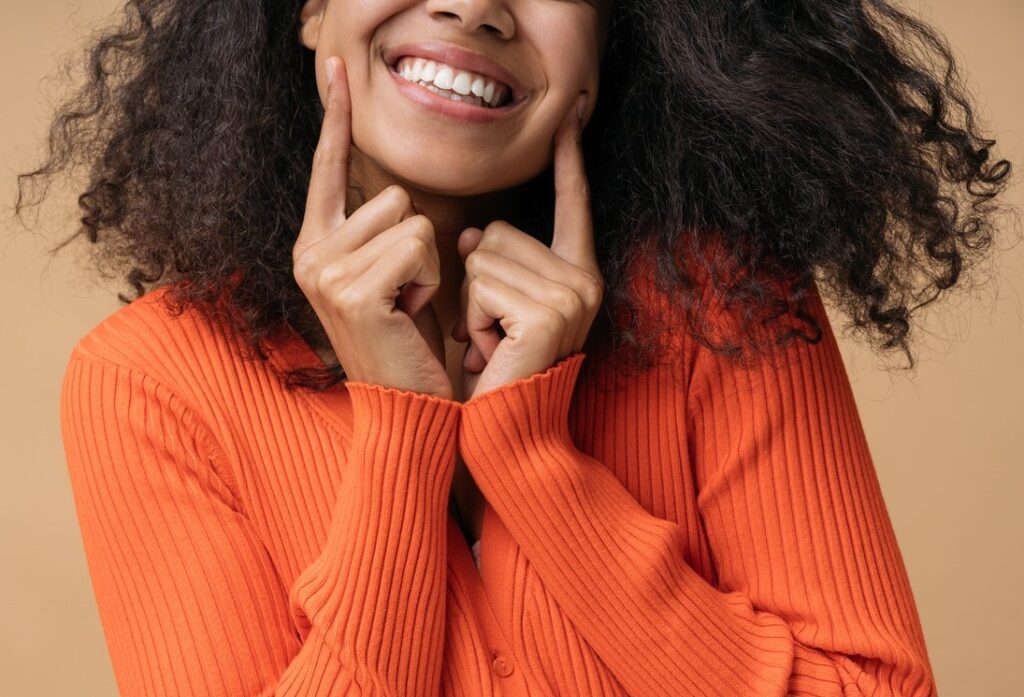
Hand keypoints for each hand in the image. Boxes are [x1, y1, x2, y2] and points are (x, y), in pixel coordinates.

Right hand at [292, 56, 452, 399]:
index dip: (334, 117)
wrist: (407, 403)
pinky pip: (419, 243)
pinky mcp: (352, 290)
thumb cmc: (408, 338)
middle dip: (417, 240)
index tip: (334, 68)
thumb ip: (381, 231)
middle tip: (405, 293)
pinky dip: (429, 278)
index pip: (330, 168)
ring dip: (427, 261)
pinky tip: (409, 313)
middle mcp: (310, 254)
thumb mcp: (391, 275)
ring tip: (407, 303)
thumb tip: (396, 191)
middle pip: (391, 193)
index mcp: (317, 246)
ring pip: (410, 216)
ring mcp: (324, 272)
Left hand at [453, 93, 603, 400]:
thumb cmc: (496, 373)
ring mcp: (572, 296)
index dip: (570, 160)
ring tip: (491, 345)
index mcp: (578, 274)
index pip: (573, 204)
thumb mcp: (494, 307)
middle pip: (498, 231)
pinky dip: (472, 319)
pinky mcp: (549, 313)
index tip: (571, 113)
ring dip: (471, 304)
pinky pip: (481, 284)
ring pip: (482, 256)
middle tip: (493, 333)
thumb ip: (491, 260)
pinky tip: (491, 352)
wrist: (506, 434)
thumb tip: (470, 231)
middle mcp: (585, 280)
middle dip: (477, 281)